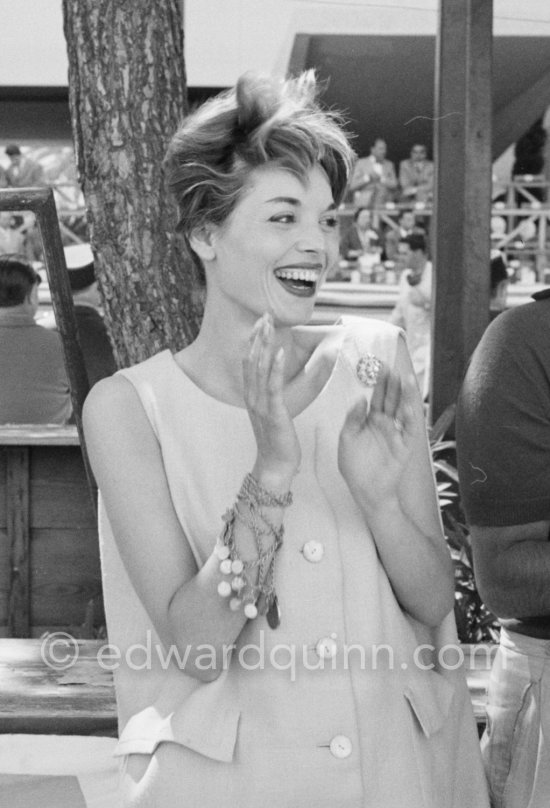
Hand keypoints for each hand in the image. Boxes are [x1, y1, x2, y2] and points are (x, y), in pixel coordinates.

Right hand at [243, 313, 300, 486]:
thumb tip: (275, 381)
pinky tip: (279, 352)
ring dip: (264, 345)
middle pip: (252, 360)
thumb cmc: (277, 441)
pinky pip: (273, 386)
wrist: (275, 466)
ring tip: (269, 325)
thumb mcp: (271, 413)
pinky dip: (275, 368)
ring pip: (259, 368)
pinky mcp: (273, 413)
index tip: (260, 322)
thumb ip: (270, 396)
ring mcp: (261, 405)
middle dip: (258, 336)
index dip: (253, 341)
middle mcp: (252, 397)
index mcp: (252, 396)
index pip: (249, 362)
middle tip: (264, 315)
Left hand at [338, 366, 416, 508]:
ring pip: (404, 410)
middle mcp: (386, 423)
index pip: (377, 397)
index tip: (378, 366)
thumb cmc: (354, 466)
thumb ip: (352, 420)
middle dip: (393, 384)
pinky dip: (410, 418)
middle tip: (393, 367)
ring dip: (406, 395)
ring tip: (407, 379)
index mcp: (371, 420)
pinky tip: (408, 406)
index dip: (378, 382)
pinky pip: (409, 430)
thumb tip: (360, 400)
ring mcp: (397, 433)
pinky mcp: (405, 446)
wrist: (365, 490)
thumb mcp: (346, 440)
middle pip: (391, 399)